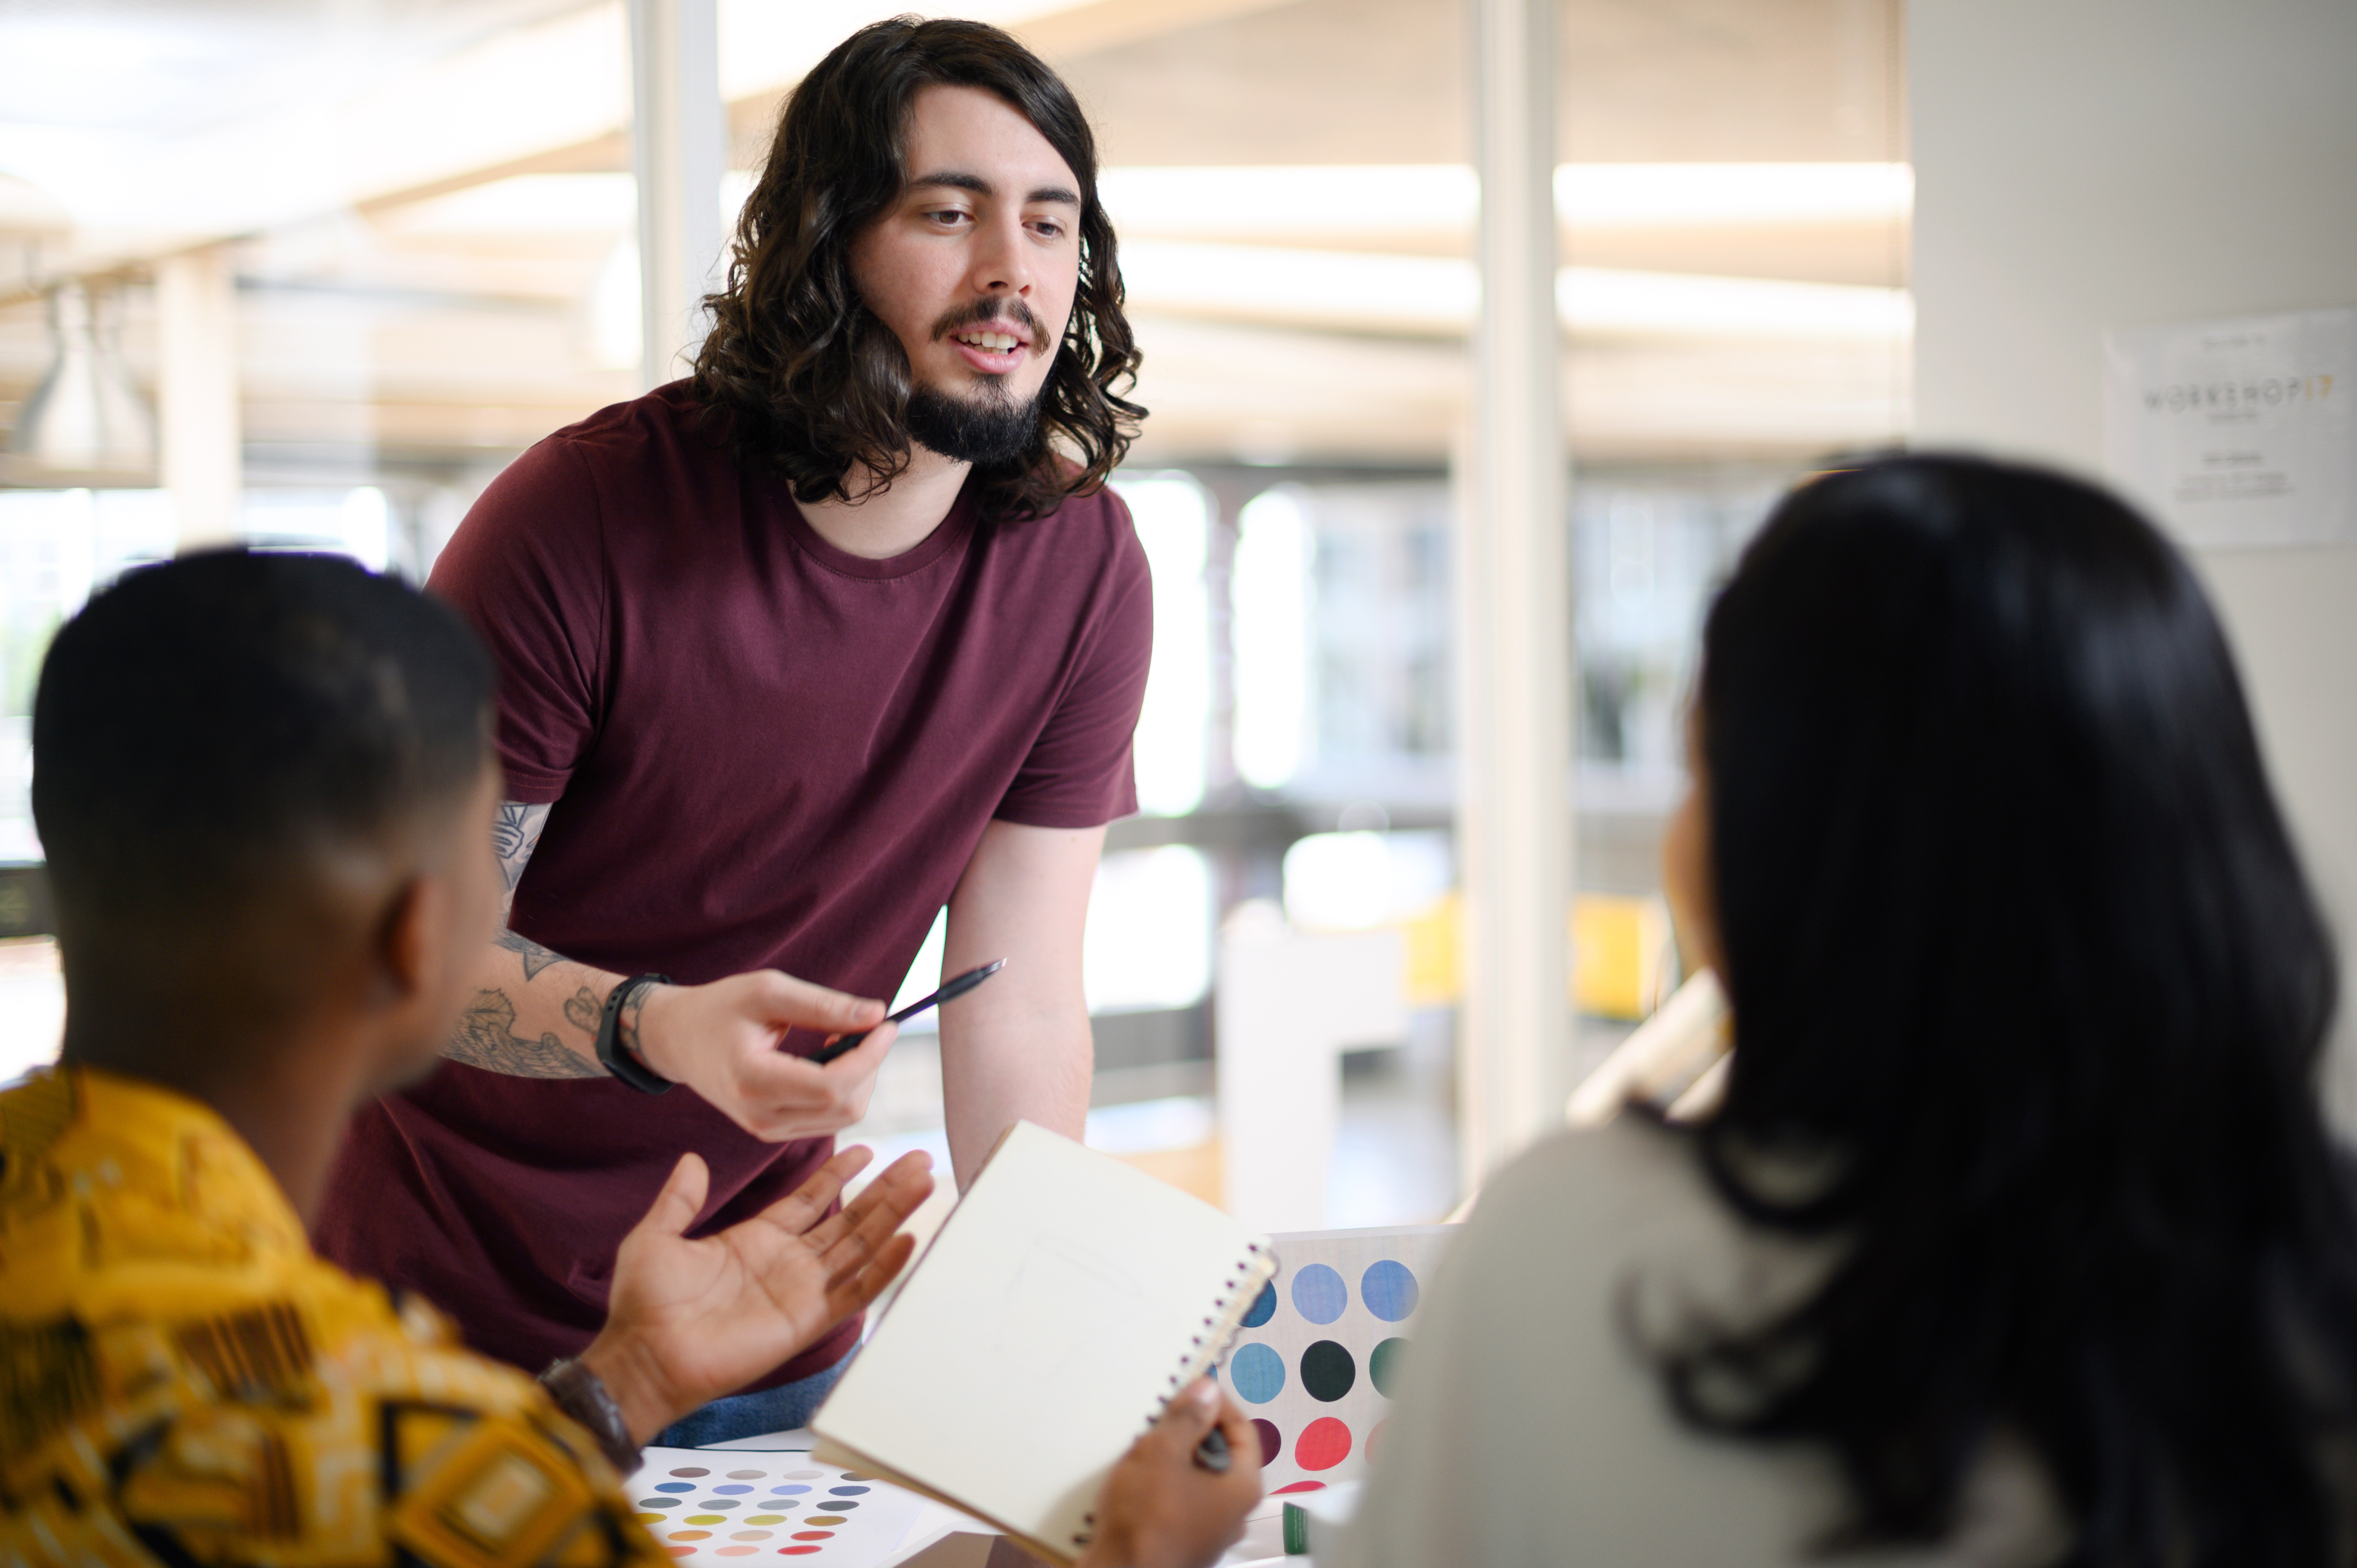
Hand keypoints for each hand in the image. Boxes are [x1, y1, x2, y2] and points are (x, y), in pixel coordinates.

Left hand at [581, 1144, 934, 1441]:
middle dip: (885, 1190)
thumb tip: (691, 1159)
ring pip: (860, 1247)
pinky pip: (854, 1292)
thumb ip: (679, 1199)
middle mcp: (788, 1263)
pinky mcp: (807, 1321)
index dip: (839, 1175)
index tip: (867, 1150)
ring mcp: (801, 1292)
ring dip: (894, 1216)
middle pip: (849, 1218)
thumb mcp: (656, 1237)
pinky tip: (908, 1241)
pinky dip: (884, 1268)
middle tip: (918, 1160)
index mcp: (757, 1240)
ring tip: (925, 1184)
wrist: (645, 1356)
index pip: (811, 1200)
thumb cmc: (645, 1305)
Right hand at [632, 970, 893, 1140]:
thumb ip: (823, 1005)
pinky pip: (828, 1119)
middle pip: (845, 1105)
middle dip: (869, 1065)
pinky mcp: (773, 1132)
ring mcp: (766, 1130)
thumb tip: (876, 1014)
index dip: (869, 1056)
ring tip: (842, 1037)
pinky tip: (830, 1059)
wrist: (679, 1039)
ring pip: (843, 1116)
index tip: (886, 1024)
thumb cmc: (720, 1007)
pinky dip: (844, 1089)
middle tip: (865, 1026)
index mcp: (752, 1081)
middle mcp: (760, 1117)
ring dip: (859, 1077)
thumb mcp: (768, 991)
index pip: (832, 1085)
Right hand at [1077, 1380, 1261, 1567]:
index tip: (1187, 1386)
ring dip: (1173, 1458)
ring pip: (1196, 1480)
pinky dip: (1163, 1486)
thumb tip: (1208, 1388)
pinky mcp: (1183, 1546)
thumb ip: (1188, 1418)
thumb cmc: (1147, 1513)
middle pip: (1220, 1455)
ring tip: (1143, 1440)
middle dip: (1190, 1431)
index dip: (1216, 1403)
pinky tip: (1136, 1477)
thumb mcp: (1163, 1452)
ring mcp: (1209, 1534)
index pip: (1242, 1429)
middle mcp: (1235, 1514)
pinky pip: (1180, 1503)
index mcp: (1243, 1488)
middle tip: (1161, 1413)